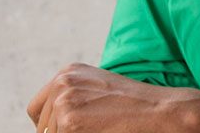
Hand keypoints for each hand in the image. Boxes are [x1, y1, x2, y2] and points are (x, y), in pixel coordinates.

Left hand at [28, 63, 194, 131]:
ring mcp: (64, 101)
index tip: (69, 130)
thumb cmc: (135, 105)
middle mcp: (62, 82)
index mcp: (68, 72)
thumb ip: (73, 99)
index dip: (50, 126)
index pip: (37, 110)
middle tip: (93, 129)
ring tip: (101, 130)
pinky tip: (101, 132)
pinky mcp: (69, 122)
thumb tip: (48, 126)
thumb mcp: (98, 91)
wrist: (161, 110)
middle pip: (42, 126)